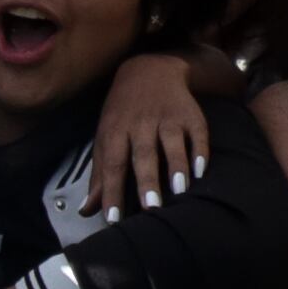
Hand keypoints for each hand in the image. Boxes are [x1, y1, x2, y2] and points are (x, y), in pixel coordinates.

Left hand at [88, 49, 208, 215]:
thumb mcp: (105, 136)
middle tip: (151, 207)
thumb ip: (99, 174)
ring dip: (176, 165)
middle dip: (147, 180)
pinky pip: (198, 132)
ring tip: (180, 191)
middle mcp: (141, 122)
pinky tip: (200, 170)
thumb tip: (87, 210)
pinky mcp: (190, 114)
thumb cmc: (123, 112)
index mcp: (116, 130)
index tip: (113, 219)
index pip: (113, 164)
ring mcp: (168, 117)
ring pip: (172, 142)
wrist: (150, 68)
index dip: (112, 191)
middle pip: (144, 153)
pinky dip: (200, 151)